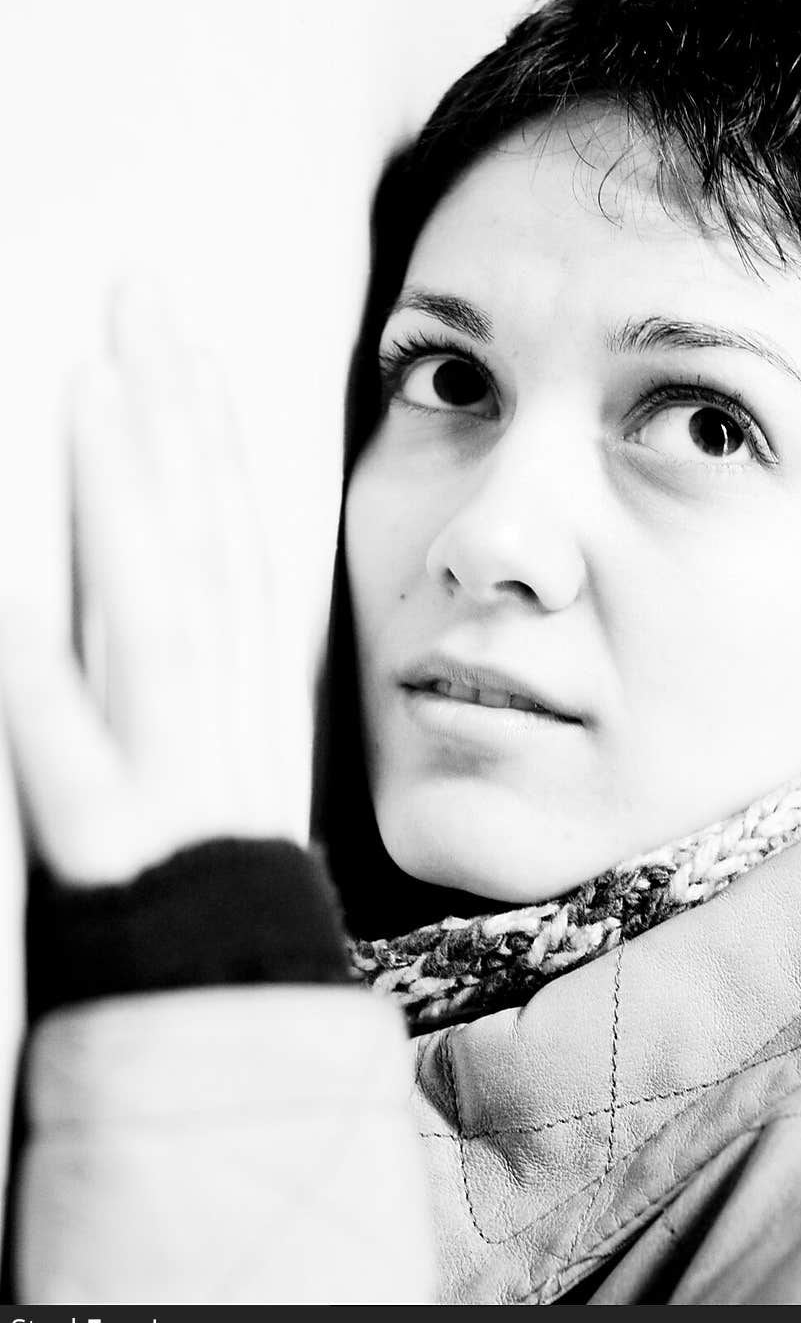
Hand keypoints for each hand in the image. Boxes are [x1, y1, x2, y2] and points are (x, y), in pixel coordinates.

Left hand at [0, 284, 310, 886]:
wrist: (216, 1021)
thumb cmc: (218, 890)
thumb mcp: (235, 764)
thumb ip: (212, 672)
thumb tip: (183, 569)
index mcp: (253, 701)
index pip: (242, 547)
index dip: (214, 443)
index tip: (185, 348)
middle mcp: (219, 719)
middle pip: (208, 549)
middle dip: (178, 421)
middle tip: (142, 301)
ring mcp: (163, 773)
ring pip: (160, 614)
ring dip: (131, 496)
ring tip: (100, 382)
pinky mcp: (96, 838)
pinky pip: (61, 737)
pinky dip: (38, 655)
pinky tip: (7, 579)